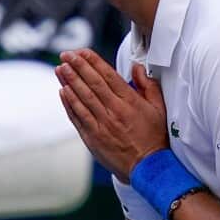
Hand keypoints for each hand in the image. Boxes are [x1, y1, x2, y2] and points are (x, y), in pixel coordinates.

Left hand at [56, 50, 168, 181]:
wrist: (148, 168)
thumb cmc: (154, 137)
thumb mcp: (159, 109)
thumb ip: (148, 85)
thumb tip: (136, 67)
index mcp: (130, 102)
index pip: (107, 76)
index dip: (92, 62)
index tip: (81, 52)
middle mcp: (114, 112)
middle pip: (92, 84)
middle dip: (77, 67)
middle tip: (65, 55)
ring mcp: (102, 125)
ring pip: (82, 99)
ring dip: (69, 82)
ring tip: (60, 69)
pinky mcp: (93, 138)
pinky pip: (78, 117)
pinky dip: (69, 104)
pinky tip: (62, 91)